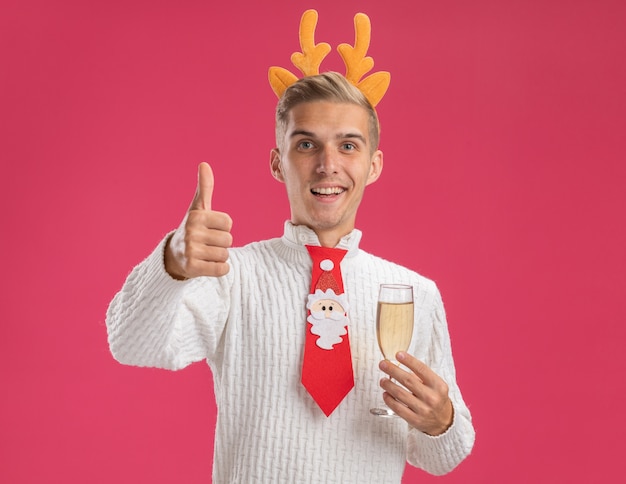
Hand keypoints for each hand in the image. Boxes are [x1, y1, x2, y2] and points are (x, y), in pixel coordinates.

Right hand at [165, 162, 232, 278]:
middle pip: (228, 240)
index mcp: (196, 216)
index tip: (209, 229)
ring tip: (204, 254)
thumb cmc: (192, 229)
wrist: (174, 256)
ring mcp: (191, 250)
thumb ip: (205, 188)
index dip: (222, 228)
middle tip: (205, 244)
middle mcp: (191, 232)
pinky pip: (222, 269)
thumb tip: (204, 164)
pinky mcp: (193, 267)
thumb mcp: (198, 208)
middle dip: (221, 244)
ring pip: (225, 255)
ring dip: (218, 257)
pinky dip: (219, 269)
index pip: (228, 223)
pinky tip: (206, 265)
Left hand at [379, 351, 453, 435]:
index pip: (422, 369)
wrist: (444, 421)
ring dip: (388, 385)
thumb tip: (399, 365)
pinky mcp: (415, 420)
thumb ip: (420, 375)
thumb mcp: (435, 385)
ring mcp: (423, 410)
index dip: (409, 361)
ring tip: (383, 380)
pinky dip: (389, 399)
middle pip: (408, 380)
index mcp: (438, 385)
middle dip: (393, 370)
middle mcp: (431, 397)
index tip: (398, 354)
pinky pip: (398, 408)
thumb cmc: (436, 398)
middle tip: (383, 364)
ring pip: (400, 394)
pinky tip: (385, 393)